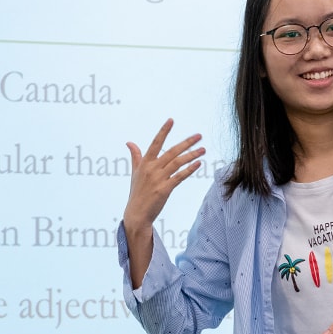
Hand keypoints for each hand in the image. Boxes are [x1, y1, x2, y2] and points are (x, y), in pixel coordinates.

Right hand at [122, 119, 204, 235]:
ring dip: (192, 155)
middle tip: (199, 135)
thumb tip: (129, 142)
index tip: (171, 120)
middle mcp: (151, 169)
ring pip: (178, 163)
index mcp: (144, 163)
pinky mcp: (165, 189)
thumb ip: (135, 156)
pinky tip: (198, 163)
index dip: (164, 131)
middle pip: (172, 151)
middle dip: (187, 142)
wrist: (137, 213)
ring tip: (203, 149)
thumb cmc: (137, 192)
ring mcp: (158, 179)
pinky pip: (180, 176)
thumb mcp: (135, 172)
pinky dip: (190, 169)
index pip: (155, 143)